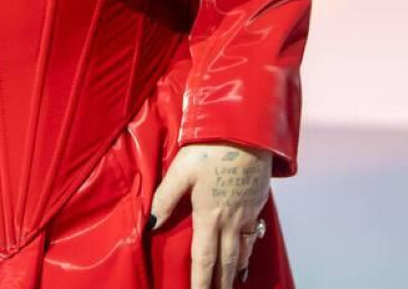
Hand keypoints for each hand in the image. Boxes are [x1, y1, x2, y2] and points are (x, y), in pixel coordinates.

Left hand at [150, 142, 271, 288]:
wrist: (246, 133)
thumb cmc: (209, 149)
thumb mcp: (181, 171)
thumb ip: (165, 198)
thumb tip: (150, 224)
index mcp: (209, 216)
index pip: (204, 258)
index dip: (201, 281)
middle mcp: (230, 220)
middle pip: (227, 260)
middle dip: (222, 282)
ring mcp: (247, 212)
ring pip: (243, 250)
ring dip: (237, 269)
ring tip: (234, 282)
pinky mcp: (257, 201)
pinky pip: (254, 234)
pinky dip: (250, 249)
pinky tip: (248, 250)